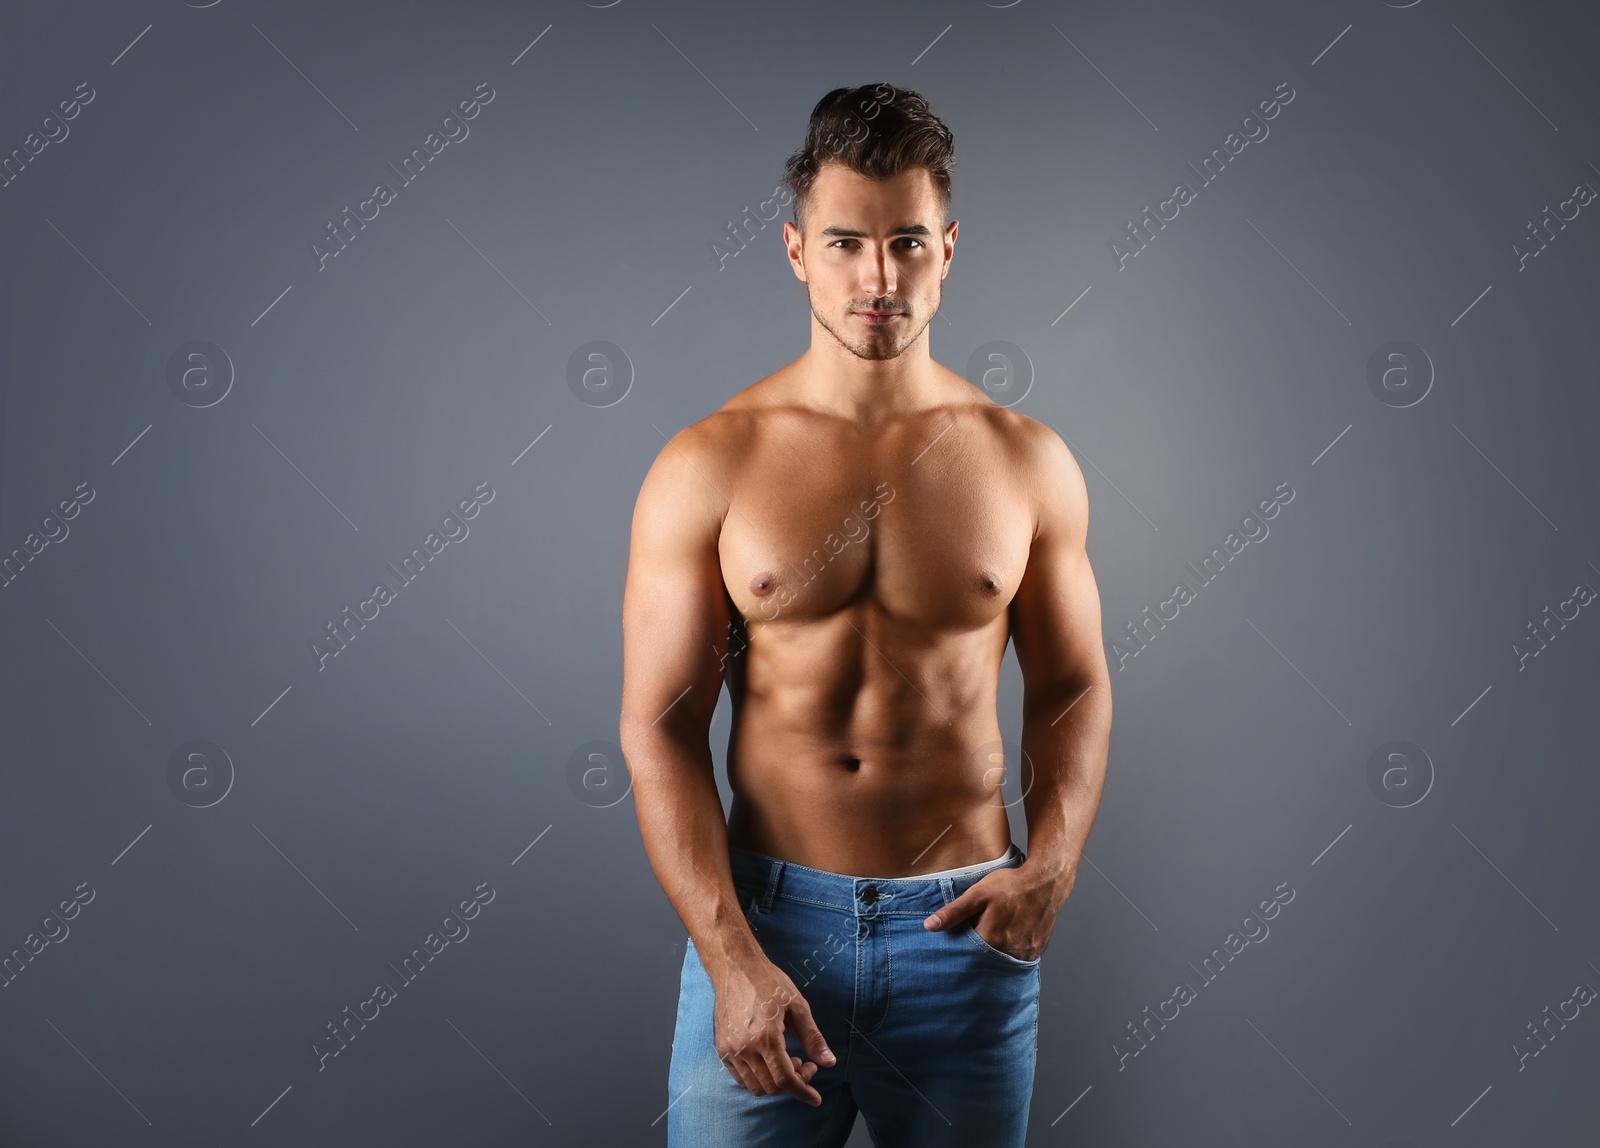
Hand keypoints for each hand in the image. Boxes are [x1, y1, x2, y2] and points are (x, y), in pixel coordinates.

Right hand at [711, 957, 835, 1105]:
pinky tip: (770, 1060)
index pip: (785, 1079)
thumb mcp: (798, 1006)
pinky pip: (740, 1077)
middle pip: (771, 1086)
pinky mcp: (721, 1048)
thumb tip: (829, 1062)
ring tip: (787, 1060)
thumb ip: (813, 1038)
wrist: (735, 967)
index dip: (803, 1092)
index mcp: (765, 1037)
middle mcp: (744, 1048)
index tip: (815, 1098)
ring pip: (754, 1086)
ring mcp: (730, 1050)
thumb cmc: (768, 982)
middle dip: (793, 1084)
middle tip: (805, 1065)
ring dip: (775, 1083)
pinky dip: (758, 1078)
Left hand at [921, 863, 1071, 961]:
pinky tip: (1004, 942)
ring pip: (999, 964)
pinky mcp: (1034, 954)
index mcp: (990, 940)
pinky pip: (1015, 961)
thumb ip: (954, 912)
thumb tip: (929, 926)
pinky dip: (1007, 956)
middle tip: (972, 942)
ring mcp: (1023, 955)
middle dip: (973, 957)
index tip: (953, 945)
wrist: (1046, 883)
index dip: (957, 951)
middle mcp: (1008, 953)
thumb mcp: (977, 894)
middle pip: (982, 963)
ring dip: (991, 958)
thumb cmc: (1010, 886)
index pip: (965, 956)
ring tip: (989, 941)